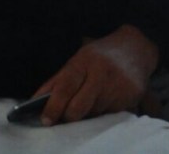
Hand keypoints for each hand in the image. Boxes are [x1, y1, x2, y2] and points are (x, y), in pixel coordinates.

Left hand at [33, 24, 160, 124]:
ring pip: (95, 113)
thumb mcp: (77, 60)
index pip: (65, 88)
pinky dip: (106, 110)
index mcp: (85, 61)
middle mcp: (102, 72)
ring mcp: (119, 84)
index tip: (46, 120)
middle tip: (70, 113)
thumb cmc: (100, 56)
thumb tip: (32, 103)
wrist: (136, 48)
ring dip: (91, 111)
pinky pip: (111, 114)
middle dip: (70, 116)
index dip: (53, 107)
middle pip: (78, 108)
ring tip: (96, 96)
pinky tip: (110, 97)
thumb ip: (55, 82)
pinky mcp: (132, 95)